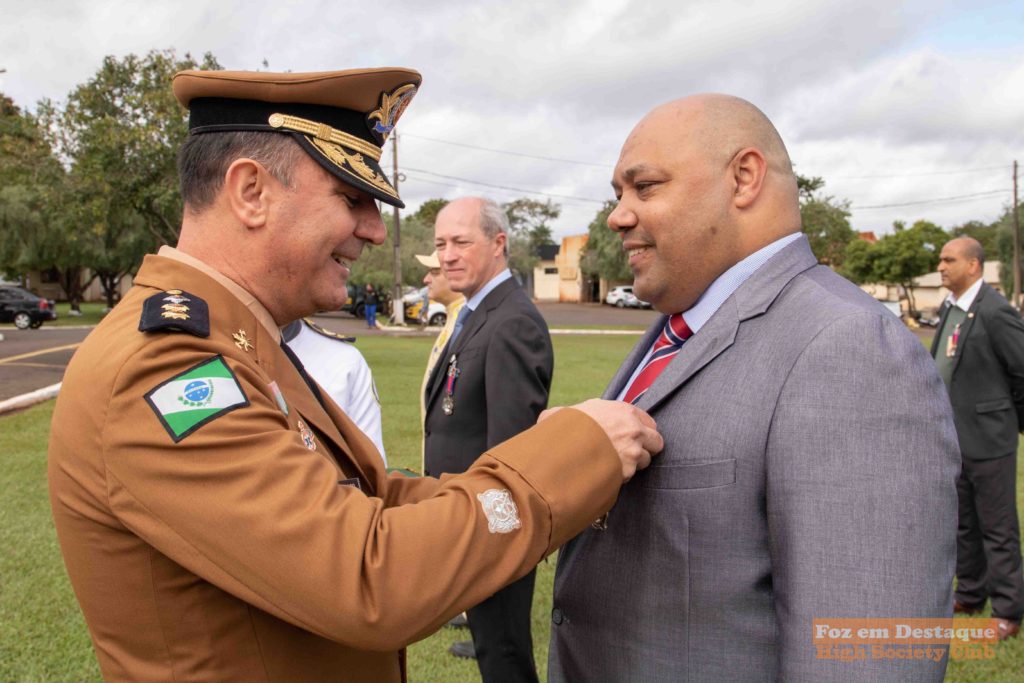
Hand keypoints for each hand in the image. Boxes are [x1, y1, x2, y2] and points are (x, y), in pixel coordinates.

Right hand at [543, 399, 662, 482]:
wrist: (563, 449)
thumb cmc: (564, 428)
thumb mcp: (567, 412)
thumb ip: (570, 413)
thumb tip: (549, 417)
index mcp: (623, 410)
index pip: (648, 421)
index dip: (641, 430)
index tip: (632, 437)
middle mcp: (634, 429)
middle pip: (656, 441)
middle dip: (646, 448)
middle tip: (630, 452)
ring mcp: (633, 450)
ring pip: (646, 460)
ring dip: (635, 464)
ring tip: (616, 465)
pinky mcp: (629, 470)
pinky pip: (631, 475)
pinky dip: (623, 476)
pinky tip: (608, 473)